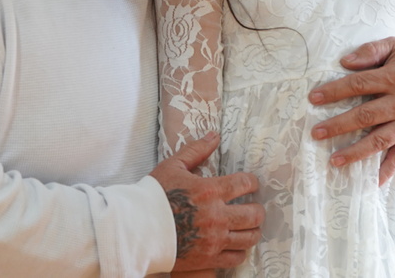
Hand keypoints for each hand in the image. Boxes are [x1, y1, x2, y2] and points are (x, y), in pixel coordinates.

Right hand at [150, 132, 263, 270]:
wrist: (137, 229)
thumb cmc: (153, 196)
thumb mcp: (173, 166)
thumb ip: (196, 151)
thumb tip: (214, 136)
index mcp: (210, 190)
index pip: (245, 184)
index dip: (252, 182)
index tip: (251, 184)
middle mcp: (217, 216)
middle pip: (254, 214)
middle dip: (257, 209)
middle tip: (254, 207)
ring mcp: (214, 239)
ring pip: (249, 237)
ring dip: (252, 230)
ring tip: (248, 227)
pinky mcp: (208, 258)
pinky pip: (236, 257)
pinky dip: (240, 251)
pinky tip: (235, 244)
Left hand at [308, 36, 394, 183]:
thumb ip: (371, 50)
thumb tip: (344, 62)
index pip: (358, 84)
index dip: (334, 92)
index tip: (313, 99)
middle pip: (365, 115)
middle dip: (338, 125)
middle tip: (316, 133)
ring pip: (379, 140)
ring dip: (355, 152)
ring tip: (334, 160)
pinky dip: (386, 171)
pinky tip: (371, 182)